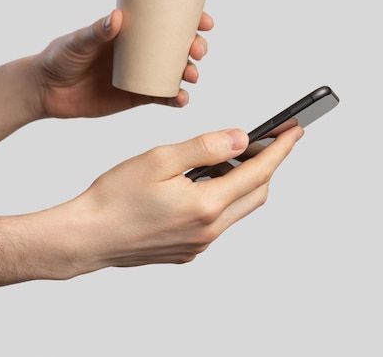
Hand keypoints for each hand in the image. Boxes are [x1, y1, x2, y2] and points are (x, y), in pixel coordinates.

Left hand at [32, 9, 213, 118]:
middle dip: (195, 47)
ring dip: (190, 72)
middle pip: (178, 47)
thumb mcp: (78, 41)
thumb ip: (97, 30)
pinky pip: (163, 97)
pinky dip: (176, 98)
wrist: (46, 91)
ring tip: (191, 75)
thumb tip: (118, 17)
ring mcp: (141, 74)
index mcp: (130, 32)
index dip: (189, 20)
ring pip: (175, 72)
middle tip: (196, 50)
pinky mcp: (136, 96)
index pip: (165, 21)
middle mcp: (140, 52)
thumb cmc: (59, 58)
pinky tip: (182, 98)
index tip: (203, 21)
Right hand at [45, 126, 303, 275]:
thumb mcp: (161, 159)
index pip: (258, 172)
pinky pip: (218, 222)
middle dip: (267, 165)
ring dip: (242, 181)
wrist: (87, 236)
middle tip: (267, 140)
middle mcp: (209, 231)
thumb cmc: (115, 198)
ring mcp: (199, 244)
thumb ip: (206, 147)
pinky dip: (222, 198)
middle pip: (256, 194)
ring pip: (238, 208)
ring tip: (229, 157)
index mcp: (206, 205)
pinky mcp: (187, 250)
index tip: (295, 132)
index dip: (280, 149)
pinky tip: (204, 182)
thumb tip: (241, 137)